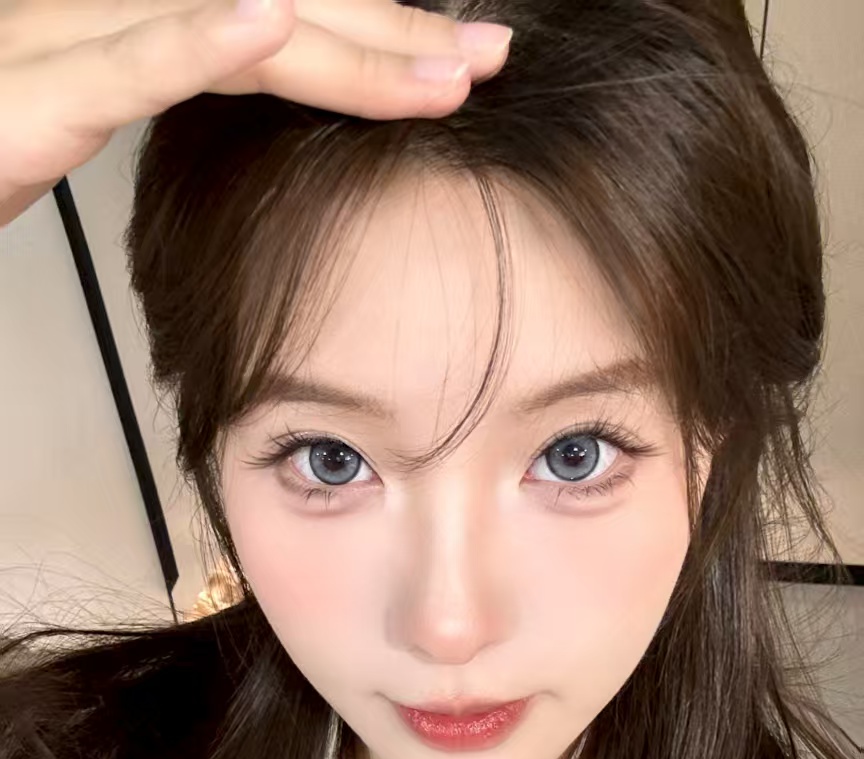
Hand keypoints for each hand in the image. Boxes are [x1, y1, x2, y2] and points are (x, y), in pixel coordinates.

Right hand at [0, 0, 512, 226]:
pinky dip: (201, 43)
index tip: (452, 61)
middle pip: (280, 9)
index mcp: (136, 16)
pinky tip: (272, 26)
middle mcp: (113, 5)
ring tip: (443, 70)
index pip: (277, 18)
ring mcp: (70, 31)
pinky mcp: (33, 86)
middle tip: (489, 57)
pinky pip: (128, 60)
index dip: (370, 37)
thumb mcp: (83, 106)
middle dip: (392, 33)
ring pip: (233, 26)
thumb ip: (156, 85)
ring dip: (347, 46)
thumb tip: (240, 82)